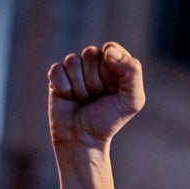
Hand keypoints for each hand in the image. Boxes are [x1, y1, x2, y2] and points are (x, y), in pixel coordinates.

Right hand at [48, 42, 144, 188]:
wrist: (83, 139)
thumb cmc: (109, 120)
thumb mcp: (132, 100)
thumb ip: (132, 72)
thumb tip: (108, 50)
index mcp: (114, 63)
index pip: (110, 50)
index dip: (110, 72)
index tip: (112, 90)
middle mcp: (94, 62)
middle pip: (90, 53)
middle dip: (94, 81)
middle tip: (97, 97)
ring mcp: (75, 68)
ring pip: (73, 61)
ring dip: (80, 87)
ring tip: (84, 99)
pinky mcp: (57, 75)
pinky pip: (57, 70)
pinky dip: (64, 88)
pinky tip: (69, 98)